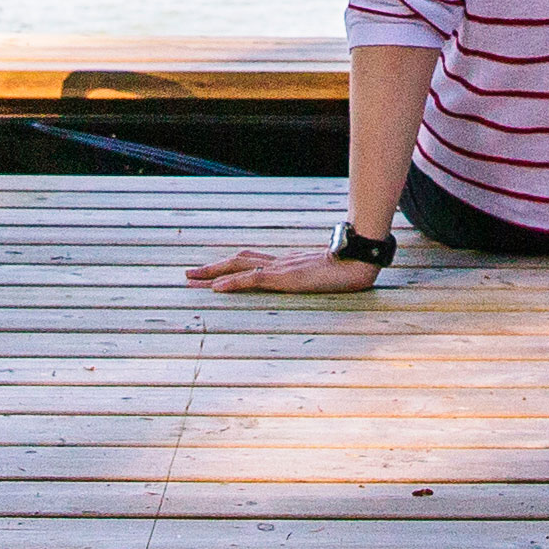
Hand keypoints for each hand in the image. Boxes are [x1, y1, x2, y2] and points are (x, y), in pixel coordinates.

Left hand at [188, 241, 380, 295]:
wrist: (360, 261)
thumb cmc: (348, 270)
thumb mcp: (325, 276)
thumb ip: (314, 276)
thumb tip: (313, 280)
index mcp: (287, 264)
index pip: (251, 261)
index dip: (229, 266)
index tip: (210, 273)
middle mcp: (280, 263)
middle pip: (239, 261)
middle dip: (212, 268)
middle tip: (188, 275)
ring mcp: (281, 269)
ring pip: (239, 267)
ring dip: (213, 274)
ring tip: (192, 280)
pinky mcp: (285, 277)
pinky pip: (252, 279)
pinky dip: (232, 283)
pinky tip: (216, 288)